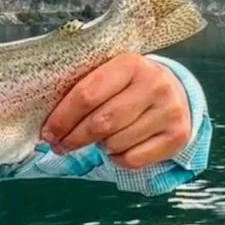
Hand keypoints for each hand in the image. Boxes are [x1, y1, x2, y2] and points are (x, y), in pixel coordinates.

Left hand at [42, 55, 191, 169]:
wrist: (176, 93)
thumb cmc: (129, 86)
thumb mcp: (111, 76)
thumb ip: (84, 90)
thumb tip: (49, 125)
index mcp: (131, 64)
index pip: (87, 95)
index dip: (62, 118)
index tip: (48, 132)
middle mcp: (154, 85)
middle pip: (101, 123)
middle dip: (73, 138)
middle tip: (59, 146)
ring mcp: (169, 111)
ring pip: (116, 144)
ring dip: (100, 147)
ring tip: (99, 139)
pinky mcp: (177, 136)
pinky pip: (133, 160)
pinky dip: (118, 159)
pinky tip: (118, 147)